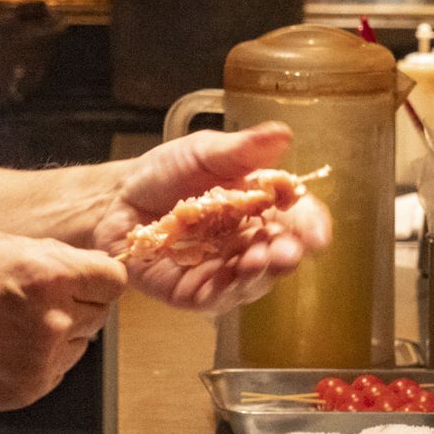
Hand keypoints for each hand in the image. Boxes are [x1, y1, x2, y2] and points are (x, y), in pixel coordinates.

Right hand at [0, 231, 126, 410]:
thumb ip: (49, 257)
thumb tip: (84, 267)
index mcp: (47, 276)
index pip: (113, 279)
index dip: (98, 276)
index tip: (85, 278)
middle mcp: (51, 320)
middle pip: (100, 312)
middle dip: (78, 303)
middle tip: (37, 299)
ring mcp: (41, 361)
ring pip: (80, 344)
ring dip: (61, 333)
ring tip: (12, 324)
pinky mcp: (28, 390)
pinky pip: (56, 371)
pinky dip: (40, 360)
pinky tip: (2, 347)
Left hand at [95, 122, 331, 312]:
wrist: (117, 198)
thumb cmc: (165, 172)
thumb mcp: (204, 152)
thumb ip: (242, 149)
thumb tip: (282, 135)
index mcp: (260, 207)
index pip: (297, 219)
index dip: (311, 226)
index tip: (316, 234)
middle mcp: (248, 242)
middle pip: (279, 255)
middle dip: (286, 254)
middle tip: (287, 251)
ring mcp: (223, 270)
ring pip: (252, 281)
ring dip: (260, 274)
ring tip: (258, 261)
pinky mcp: (192, 292)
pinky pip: (215, 298)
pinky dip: (225, 291)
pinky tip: (230, 279)